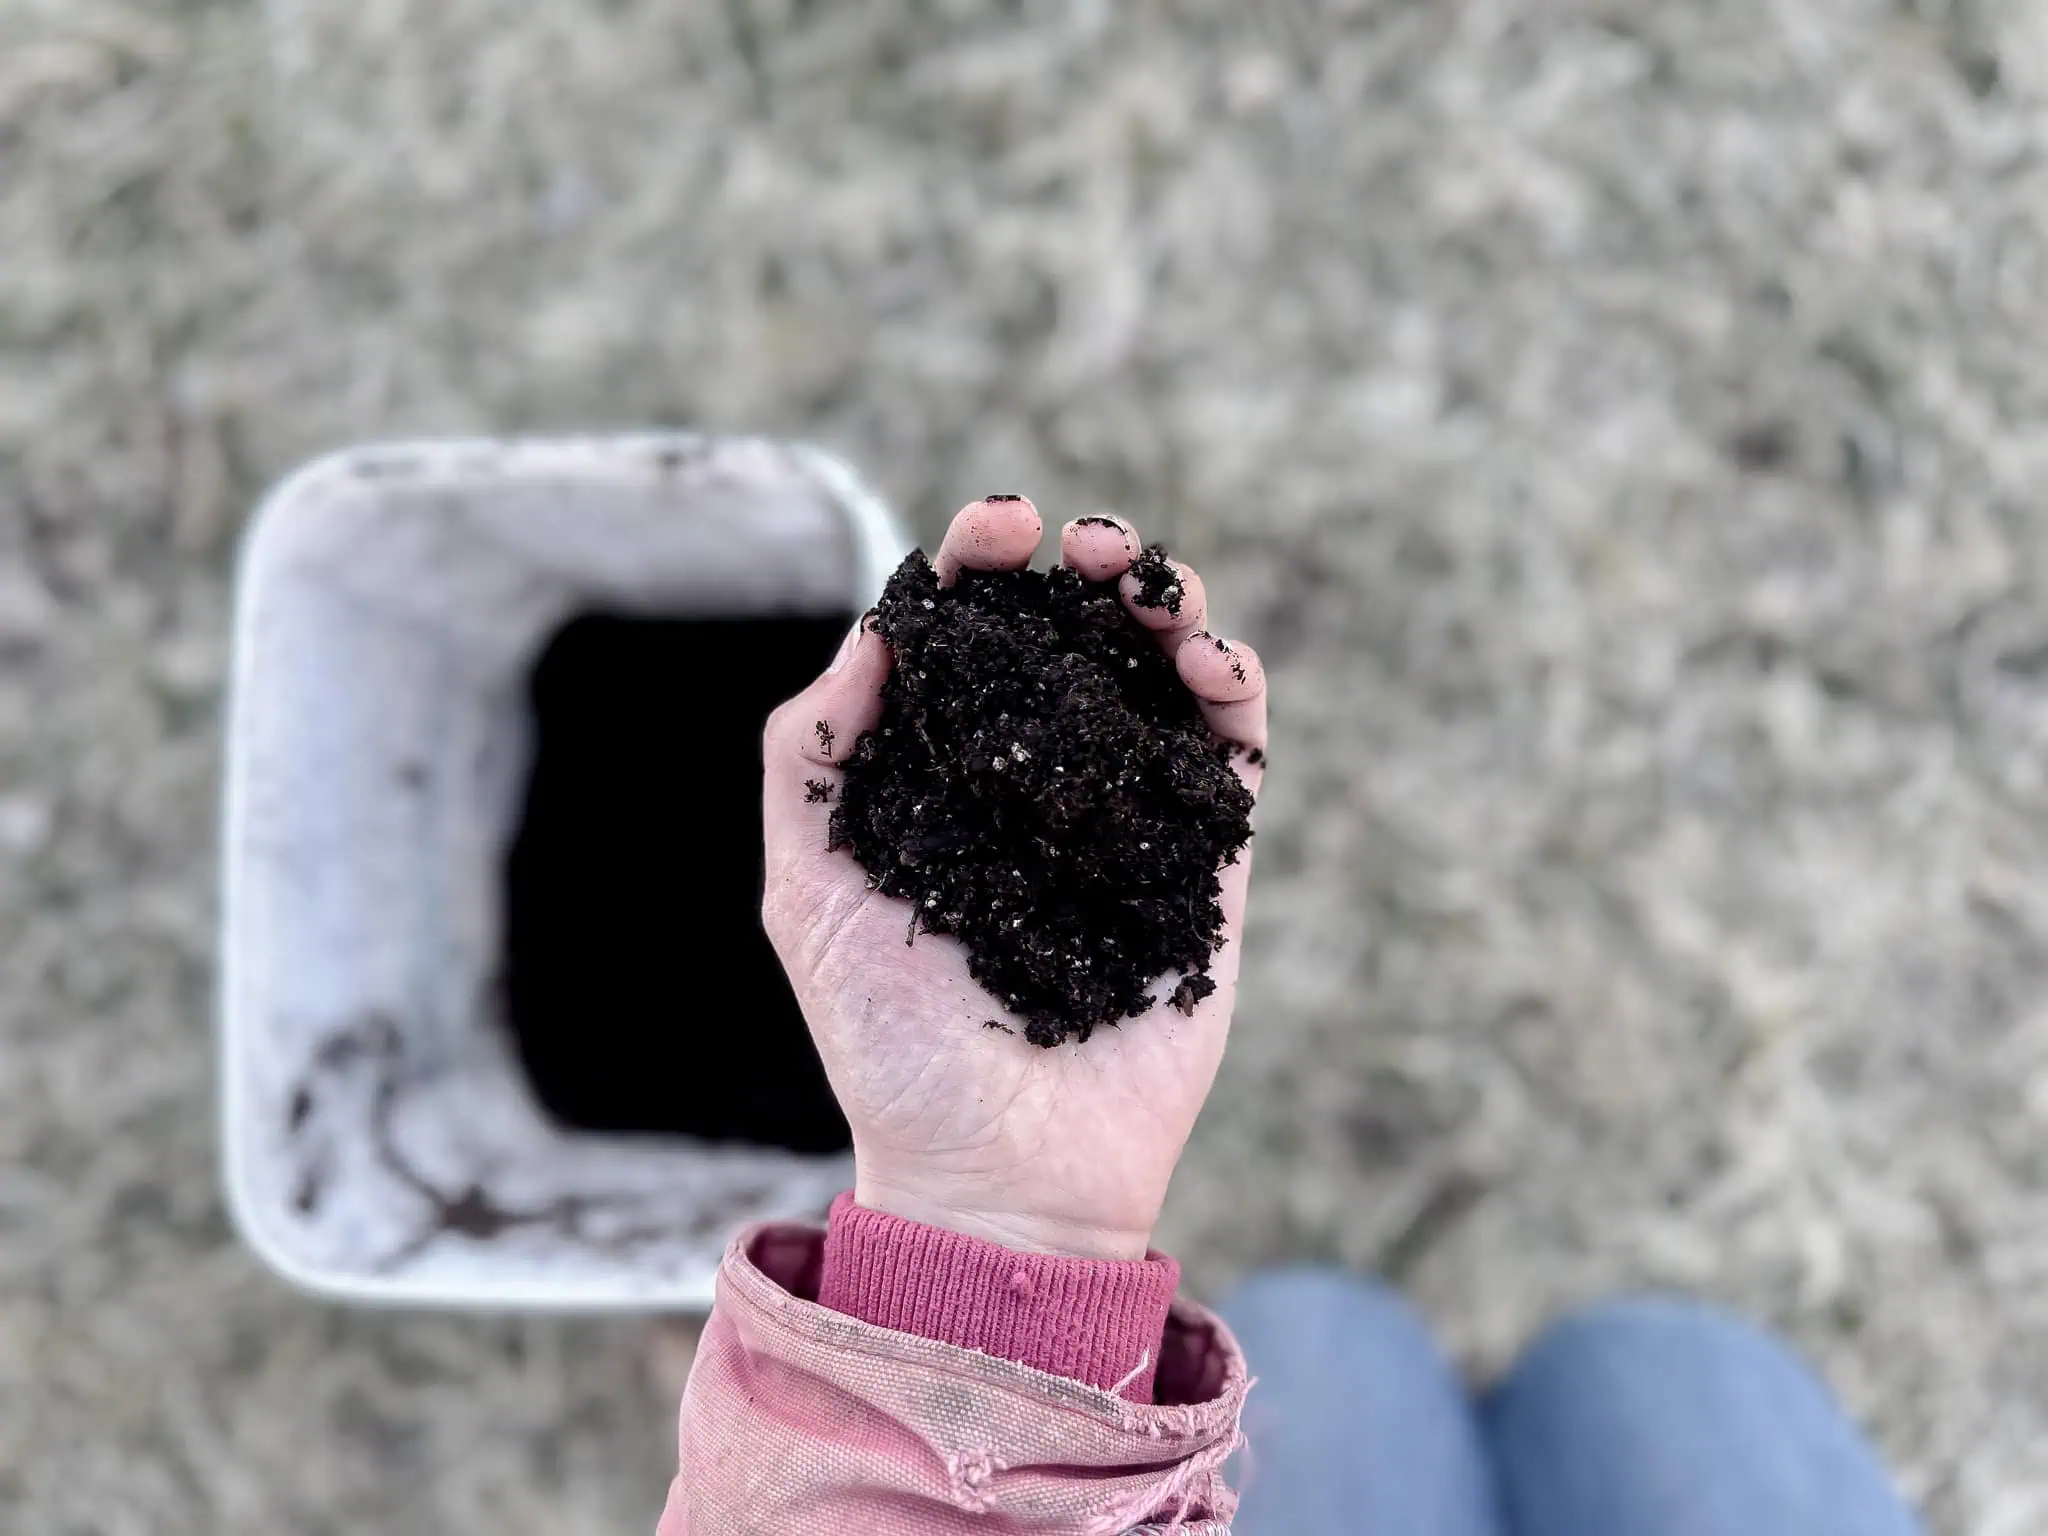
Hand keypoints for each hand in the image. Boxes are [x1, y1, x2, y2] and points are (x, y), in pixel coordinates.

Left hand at [761, 498, 1265, 1259]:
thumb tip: (873, 628)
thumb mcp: (807, 891)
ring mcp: (1128, 822)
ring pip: (1162, 680)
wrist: (997, 1178)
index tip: (995, 530)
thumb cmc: (889, 1047)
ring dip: (1167, 607)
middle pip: (1077, 641)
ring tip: (1148, 585)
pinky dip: (1233, 691)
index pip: (972, 644)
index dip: (981, 569)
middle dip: (1088, 571)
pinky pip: (1232, 759)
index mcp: (948, 778)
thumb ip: (814, 757)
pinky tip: (1207, 659)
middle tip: (1088, 546)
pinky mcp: (1206, 869)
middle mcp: (1041, 786)